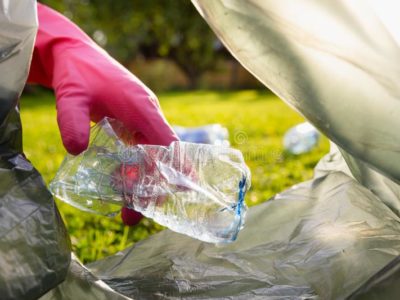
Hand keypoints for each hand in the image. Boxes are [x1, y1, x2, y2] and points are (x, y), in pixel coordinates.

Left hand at [29, 4, 177, 224]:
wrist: (74, 54)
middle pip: (159, 155)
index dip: (178, 165)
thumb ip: (73, 121)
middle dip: (151, 186)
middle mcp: (146, 115)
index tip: (185, 189)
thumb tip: (77, 151)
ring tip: (126, 211)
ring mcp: (139, 119)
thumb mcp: (71, 96)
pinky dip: (131, 169)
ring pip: (148, 156)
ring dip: (139, 181)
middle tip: (135, 215)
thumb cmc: (77, 72)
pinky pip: (137, 150)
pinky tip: (119, 185)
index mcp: (142, 108)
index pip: (167, 141)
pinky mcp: (129, 122)